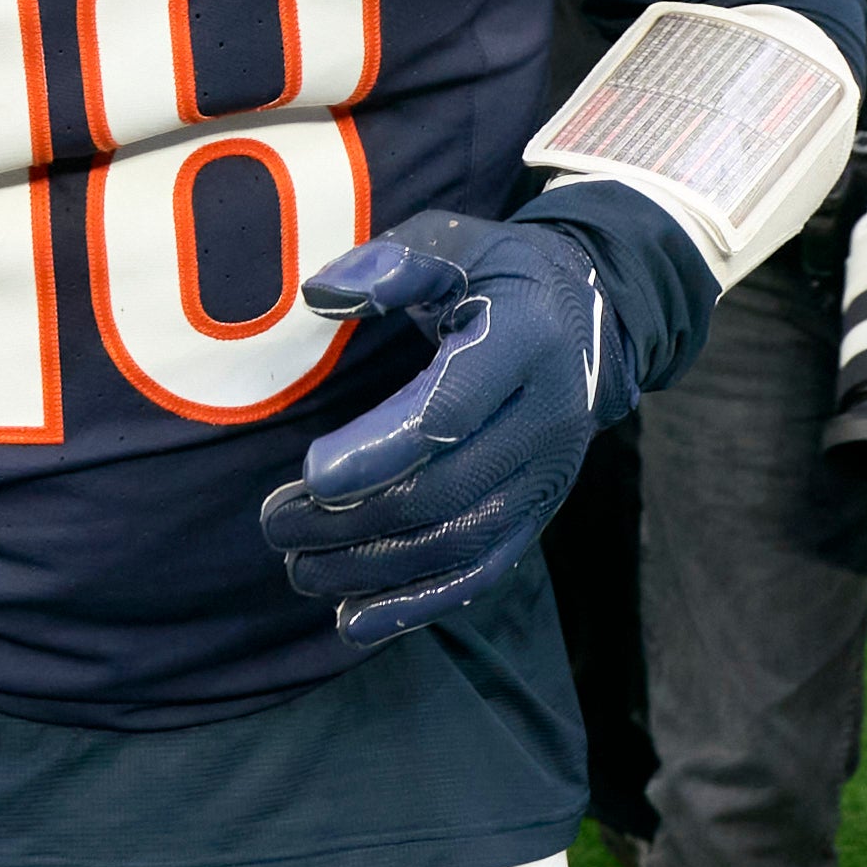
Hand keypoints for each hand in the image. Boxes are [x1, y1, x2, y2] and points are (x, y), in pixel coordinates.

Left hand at [258, 210, 632, 645]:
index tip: (312, 473)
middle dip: (355, 517)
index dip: (382, 448)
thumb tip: (320, 296)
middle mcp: (546, 419)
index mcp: (524, 341)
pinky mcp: (538, 514)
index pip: (452, 409)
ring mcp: (547, 476)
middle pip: (448, 489)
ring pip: (460, 542)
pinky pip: (481, 572)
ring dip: (373, 566)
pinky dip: (417, 604)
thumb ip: (390, 266)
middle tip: (275, 519)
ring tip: (298, 563)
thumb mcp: (452, 246)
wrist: (591, 319)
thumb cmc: (498, 275)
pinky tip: (355, 620)